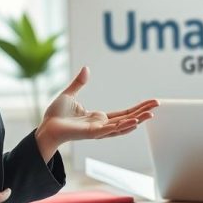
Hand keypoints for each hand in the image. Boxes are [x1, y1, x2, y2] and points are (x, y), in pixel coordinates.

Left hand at [34, 66, 158, 160]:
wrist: (45, 127)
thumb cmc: (55, 115)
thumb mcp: (70, 94)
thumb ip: (79, 83)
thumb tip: (86, 68)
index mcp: (99, 118)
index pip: (124, 113)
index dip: (138, 108)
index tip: (151, 103)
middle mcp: (101, 125)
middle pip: (127, 119)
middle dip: (143, 113)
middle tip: (157, 106)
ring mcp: (97, 130)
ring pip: (121, 126)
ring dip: (136, 121)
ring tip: (150, 115)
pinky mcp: (90, 133)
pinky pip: (109, 131)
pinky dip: (121, 127)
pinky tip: (132, 123)